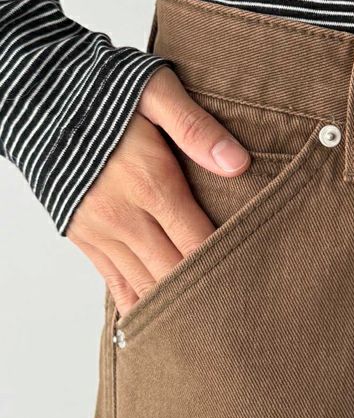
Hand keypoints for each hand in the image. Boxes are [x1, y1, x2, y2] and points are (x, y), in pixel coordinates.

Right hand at [66, 66, 250, 316]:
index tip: (255, 280)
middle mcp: (123, 216)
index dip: (228, 264)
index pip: (199, 242)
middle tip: (241, 314)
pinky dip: (139, 304)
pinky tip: (161, 323)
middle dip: (208, 294)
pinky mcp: (83, 238)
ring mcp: (100, 232)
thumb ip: (196, 128)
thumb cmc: (99, 89)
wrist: (34, 94)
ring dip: (176, 307)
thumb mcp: (154, 90)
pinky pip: (115, 283)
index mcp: (150, 182)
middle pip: (175, 273)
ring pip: (146, 286)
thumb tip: (237, 163)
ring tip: (209, 328)